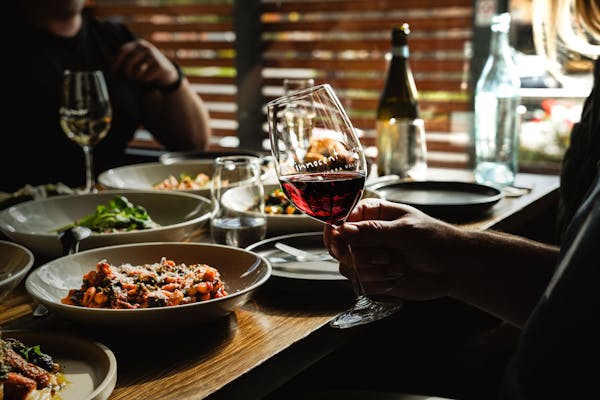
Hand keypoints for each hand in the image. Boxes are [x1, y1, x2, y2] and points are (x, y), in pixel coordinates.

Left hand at [112, 38, 178, 86]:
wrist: (167, 72)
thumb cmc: (148, 65)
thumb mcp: (136, 58)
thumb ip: (123, 57)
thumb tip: (106, 60)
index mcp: (138, 43)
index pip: (122, 51)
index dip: (115, 61)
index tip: (112, 70)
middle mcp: (146, 47)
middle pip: (128, 62)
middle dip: (126, 72)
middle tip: (128, 77)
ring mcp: (154, 56)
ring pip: (136, 70)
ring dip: (135, 77)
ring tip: (138, 77)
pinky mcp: (159, 66)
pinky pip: (144, 76)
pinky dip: (144, 80)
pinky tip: (148, 78)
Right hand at [324, 198, 467, 300]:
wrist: (452, 268)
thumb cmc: (434, 240)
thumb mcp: (405, 231)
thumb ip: (373, 231)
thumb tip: (344, 229)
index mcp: (371, 213)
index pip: (340, 219)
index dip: (334, 231)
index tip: (339, 241)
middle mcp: (365, 235)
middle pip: (339, 246)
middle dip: (360, 256)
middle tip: (383, 256)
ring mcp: (367, 257)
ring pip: (348, 267)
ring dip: (374, 270)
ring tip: (398, 265)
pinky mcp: (372, 277)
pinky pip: (360, 283)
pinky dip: (379, 283)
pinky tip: (397, 277)